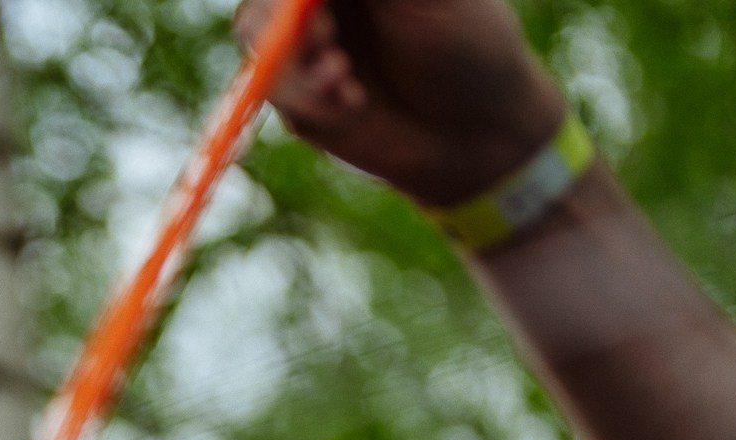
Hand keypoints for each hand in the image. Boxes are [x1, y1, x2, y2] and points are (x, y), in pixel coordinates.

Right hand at [235, 0, 567, 208]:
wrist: (478, 132)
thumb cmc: (470, 45)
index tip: (314, 5)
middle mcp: (320, 3)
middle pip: (266, 1)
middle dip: (284, 19)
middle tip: (324, 36)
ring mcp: (304, 46)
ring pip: (257, 34)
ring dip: (293, 60)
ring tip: (341, 78)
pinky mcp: (298, 97)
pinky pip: (271, 89)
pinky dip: (307, 97)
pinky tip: (351, 105)